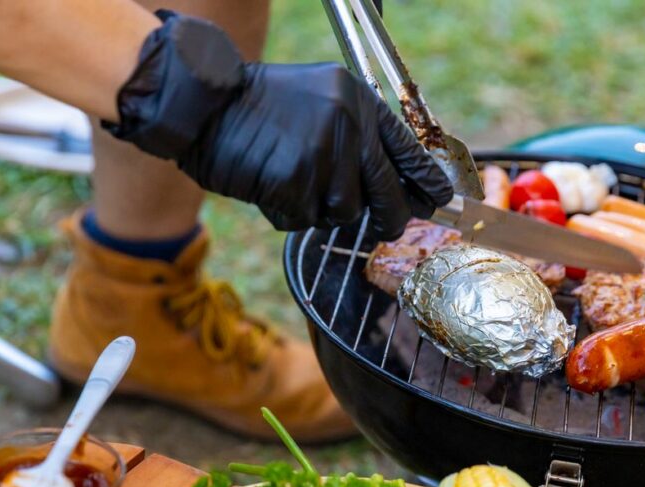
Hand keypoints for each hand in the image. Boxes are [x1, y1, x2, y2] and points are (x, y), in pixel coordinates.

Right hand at [105, 12, 451, 239]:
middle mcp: (348, 125)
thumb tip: (388, 183)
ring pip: (344, 212)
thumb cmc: (258, 107)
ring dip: (320, 209)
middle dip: (389, 218)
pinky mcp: (295, 181)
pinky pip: (304, 219)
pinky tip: (269, 186)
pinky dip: (287, 213)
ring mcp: (323, 154)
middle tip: (383, 227)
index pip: (407, 147)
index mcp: (358, 101)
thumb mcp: (319, 100)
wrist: (204, 102)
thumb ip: (354, 134)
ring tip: (292, 181)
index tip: (440, 200)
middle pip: (387, 194)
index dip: (425, 179)